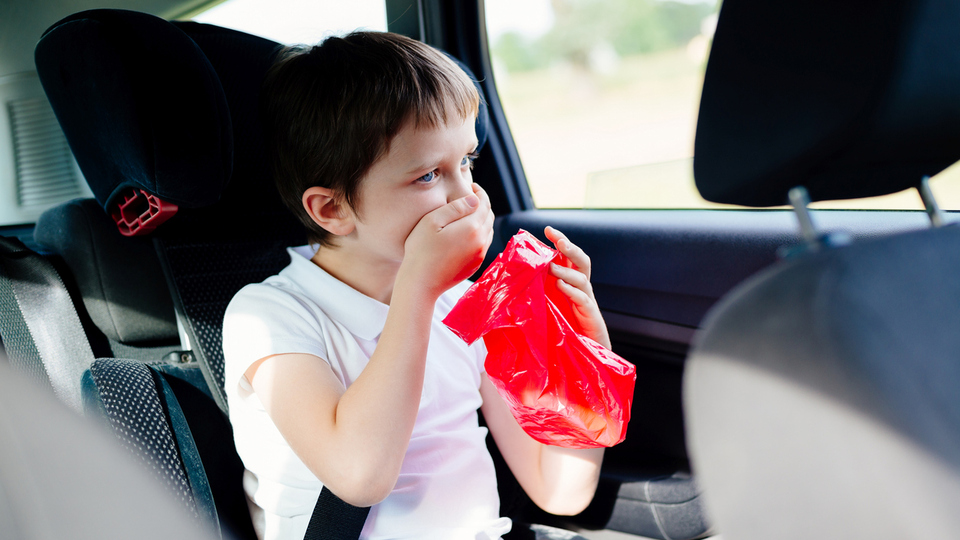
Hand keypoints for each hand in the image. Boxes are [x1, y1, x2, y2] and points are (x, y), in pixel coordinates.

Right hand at [401, 183, 494, 297]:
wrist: (421, 283)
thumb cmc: (421, 250)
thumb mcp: (432, 221)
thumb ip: (456, 208)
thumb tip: (474, 199)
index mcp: (472, 227)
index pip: (484, 203)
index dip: (479, 192)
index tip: (471, 186)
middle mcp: (481, 241)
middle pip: (489, 216)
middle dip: (482, 204)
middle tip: (470, 197)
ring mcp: (480, 255)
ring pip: (488, 230)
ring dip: (482, 219)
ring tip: (469, 213)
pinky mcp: (476, 265)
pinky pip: (484, 243)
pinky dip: (480, 233)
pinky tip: (467, 232)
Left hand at [545, 226, 610, 349]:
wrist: (585, 351)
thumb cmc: (564, 329)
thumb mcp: (547, 305)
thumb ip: (537, 290)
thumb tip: (513, 277)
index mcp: (571, 283)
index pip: (568, 257)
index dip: (561, 242)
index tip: (548, 229)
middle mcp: (581, 288)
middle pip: (581, 261)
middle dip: (570, 248)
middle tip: (558, 240)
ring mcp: (587, 300)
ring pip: (581, 278)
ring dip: (566, 271)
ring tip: (551, 267)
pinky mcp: (590, 315)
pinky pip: (583, 299)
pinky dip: (572, 291)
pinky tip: (561, 286)